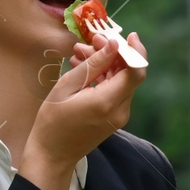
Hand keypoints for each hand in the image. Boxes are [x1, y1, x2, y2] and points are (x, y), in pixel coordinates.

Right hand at [21, 30, 148, 189]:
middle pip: (128, 74)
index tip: (128, 35)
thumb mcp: (67, 86)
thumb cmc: (53, 122)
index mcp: (108, 102)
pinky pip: (114, 92)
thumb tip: (113, 45)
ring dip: (105, 64)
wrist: (52, 155)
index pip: (136, 72)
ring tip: (79, 53)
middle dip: (113, 53)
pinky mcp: (114, 118)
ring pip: (120, 81)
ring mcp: (119, 116)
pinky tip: (82, 68)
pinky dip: (102, 77)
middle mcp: (120, 110)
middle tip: (91, 41)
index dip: (136, 50)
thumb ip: (93, 64)